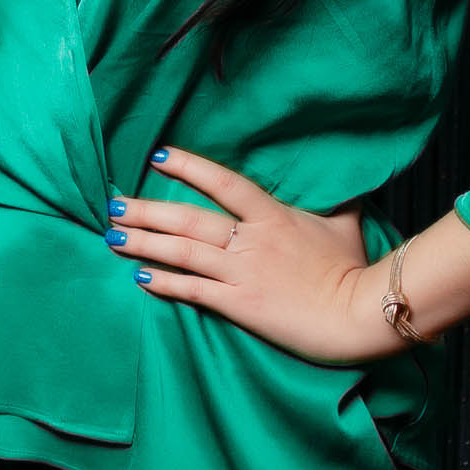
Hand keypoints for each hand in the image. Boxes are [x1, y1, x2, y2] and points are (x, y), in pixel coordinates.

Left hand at [105, 144, 409, 366]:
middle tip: (113, 203)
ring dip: (143, 242)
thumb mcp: (344, 223)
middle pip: (188, 218)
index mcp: (273, 215)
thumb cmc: (352, 268)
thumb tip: (343, 179)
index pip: (223, 182)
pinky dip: (164, 283)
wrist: (357, 313)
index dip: (188, 166)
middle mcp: (250, 239)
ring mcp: (242, 272)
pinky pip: (193, 291)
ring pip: (182, 252)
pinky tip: (139, 277)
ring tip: (112, 236)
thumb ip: (334, 200)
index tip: (157, 156)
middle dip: (146, 210)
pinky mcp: (239, 304)